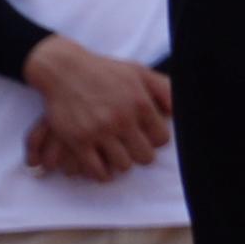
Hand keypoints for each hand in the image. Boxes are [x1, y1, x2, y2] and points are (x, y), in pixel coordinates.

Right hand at [22, 36, 172, 181]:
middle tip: (134, 150)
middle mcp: (122, 119)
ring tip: (119, 156)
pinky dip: (102, 173)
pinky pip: (96, 169)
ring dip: (122, 163)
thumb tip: (178, 110)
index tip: (149, 138)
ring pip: (123, 165)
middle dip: (142, 154)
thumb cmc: (105, 71)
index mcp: (140, 103)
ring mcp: (99, 131)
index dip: (156, 140)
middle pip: (144, 156)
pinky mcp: (78, 141)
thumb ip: (163, 89)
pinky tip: (103, 167)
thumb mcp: (139, 72)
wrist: (65, 70)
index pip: (161, 138)